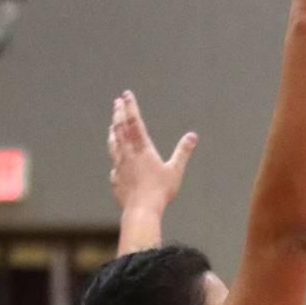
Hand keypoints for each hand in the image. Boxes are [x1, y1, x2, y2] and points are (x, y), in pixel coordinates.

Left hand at [107, 91, 195, 215]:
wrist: (141, 209)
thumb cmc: (160, 191)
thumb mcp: (175, 170)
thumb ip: (183, 151)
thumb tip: (193, 136)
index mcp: (143, 149)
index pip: (135, 122)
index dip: (131, 107)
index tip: (126, 95)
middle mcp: (128, 153)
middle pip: (121, 128)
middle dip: (119, 113)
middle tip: (117, 102)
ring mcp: (119, 165)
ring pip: (114, 143)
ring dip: (113, 130)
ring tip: (112, 124)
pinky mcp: (116, 177)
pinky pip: (114, 161)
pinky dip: (114, 153)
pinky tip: (116, 155)